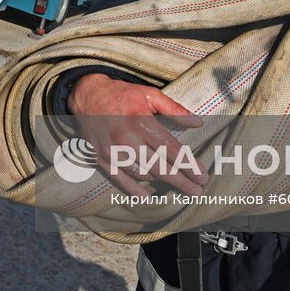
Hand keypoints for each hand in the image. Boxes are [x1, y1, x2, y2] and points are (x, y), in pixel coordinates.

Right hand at [68, 74, 205, 196]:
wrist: (87, 95)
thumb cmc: (122, 94)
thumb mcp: (149, 94)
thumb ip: (174, 109)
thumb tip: (198, 122)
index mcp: (141, 122)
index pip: (171, 150)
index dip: (189, 165)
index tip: (202, 176)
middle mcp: (127, 139)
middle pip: (160, 167)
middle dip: (182, 181)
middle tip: (197, 191)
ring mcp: (113, 151)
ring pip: (143, 174)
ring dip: (162, 182)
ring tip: (178, 187)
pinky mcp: (102, 158)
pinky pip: (120, 179)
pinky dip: (134, 190)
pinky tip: (148, 197)